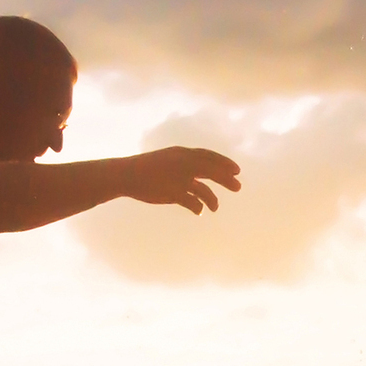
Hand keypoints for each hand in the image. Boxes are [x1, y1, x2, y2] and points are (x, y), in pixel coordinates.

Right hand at [122, 146, 240, 213]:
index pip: (209, 156)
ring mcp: (179, 179)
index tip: (236, 170)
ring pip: (205, 191)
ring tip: (215, 208)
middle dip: (227, 179)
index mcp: (182, 153)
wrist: (127, 174)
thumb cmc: (147, 167)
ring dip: (212, 200)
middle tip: (238, 187)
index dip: (224, 163)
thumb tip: (200, 173)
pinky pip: (193, 203)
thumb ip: (184, 164)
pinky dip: (198, 208)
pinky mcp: (174, 193)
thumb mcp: (168, 159)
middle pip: (213, 171)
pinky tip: (199, 211)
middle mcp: (184, 164)